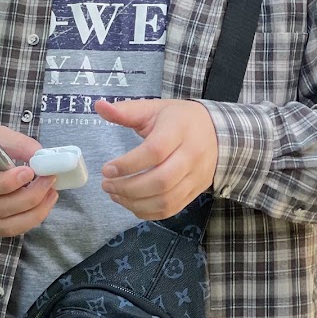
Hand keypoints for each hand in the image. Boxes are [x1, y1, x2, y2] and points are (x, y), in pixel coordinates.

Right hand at [0, 126, 57, 236]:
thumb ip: (16, 144)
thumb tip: (41, 156)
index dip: (7, 183)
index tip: (30, 172)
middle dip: (29, 196)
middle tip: (49, 180)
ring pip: (5, 225)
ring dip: (34, 212)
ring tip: (51, 194)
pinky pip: (8, 231)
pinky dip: (29, 220)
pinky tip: (42, 205)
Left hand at [95, 99, 218, 219]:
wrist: (217, 132)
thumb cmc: (179, 119)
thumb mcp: (154, 108)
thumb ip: (126, 110)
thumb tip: (98, 105)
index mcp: (179, 130)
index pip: (154, 152)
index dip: (128, 164)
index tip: (106, 169)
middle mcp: (191, 156)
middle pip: (160, 181)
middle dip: (128, 188)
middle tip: (106, 185)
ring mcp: (195, 177)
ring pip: (166, 200)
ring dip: (135, 202)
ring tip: (115, 194)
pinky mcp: (195, 192)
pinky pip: (171, 210)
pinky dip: (148, 212)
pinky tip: (130, 203)